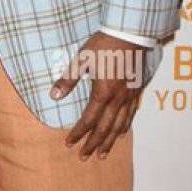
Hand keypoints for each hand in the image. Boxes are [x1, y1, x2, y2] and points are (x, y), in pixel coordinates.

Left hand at [50, 32, 145, 159]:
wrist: (131, 33)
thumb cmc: (104, 44)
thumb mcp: (82, 59)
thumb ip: (68, 79)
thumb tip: (54, 96)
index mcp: (103, 92)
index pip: (88, 120)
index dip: (78, 133)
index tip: (69, 143)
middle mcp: (118, 99)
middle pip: (105, 128)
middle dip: (93, 144)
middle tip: (84, 157)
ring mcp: (129, 96)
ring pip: (120, 125)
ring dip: (110, 141)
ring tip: (103, 154)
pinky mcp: (137, 91)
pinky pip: (132, 114)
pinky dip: (125, 126)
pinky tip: (122, 132)